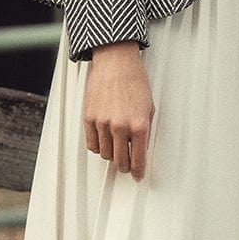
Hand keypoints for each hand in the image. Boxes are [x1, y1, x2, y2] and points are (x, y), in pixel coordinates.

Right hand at [83, 41, 153, 177]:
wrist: (116, 63)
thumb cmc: (135, 82)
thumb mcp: (149, 108)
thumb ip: (144, 132)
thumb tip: (140, 151)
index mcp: (139, 125)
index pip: (138, 159)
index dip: (138, 171)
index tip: (137, 175)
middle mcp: (120, 126)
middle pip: (120, 161)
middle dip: (125, 166)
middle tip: (127, 166)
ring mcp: (103, 123)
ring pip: (106, 154)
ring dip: (112, 155)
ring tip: (116, 149)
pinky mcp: (89, 118)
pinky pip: (92, 144)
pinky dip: (98, 147)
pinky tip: (104, 142)